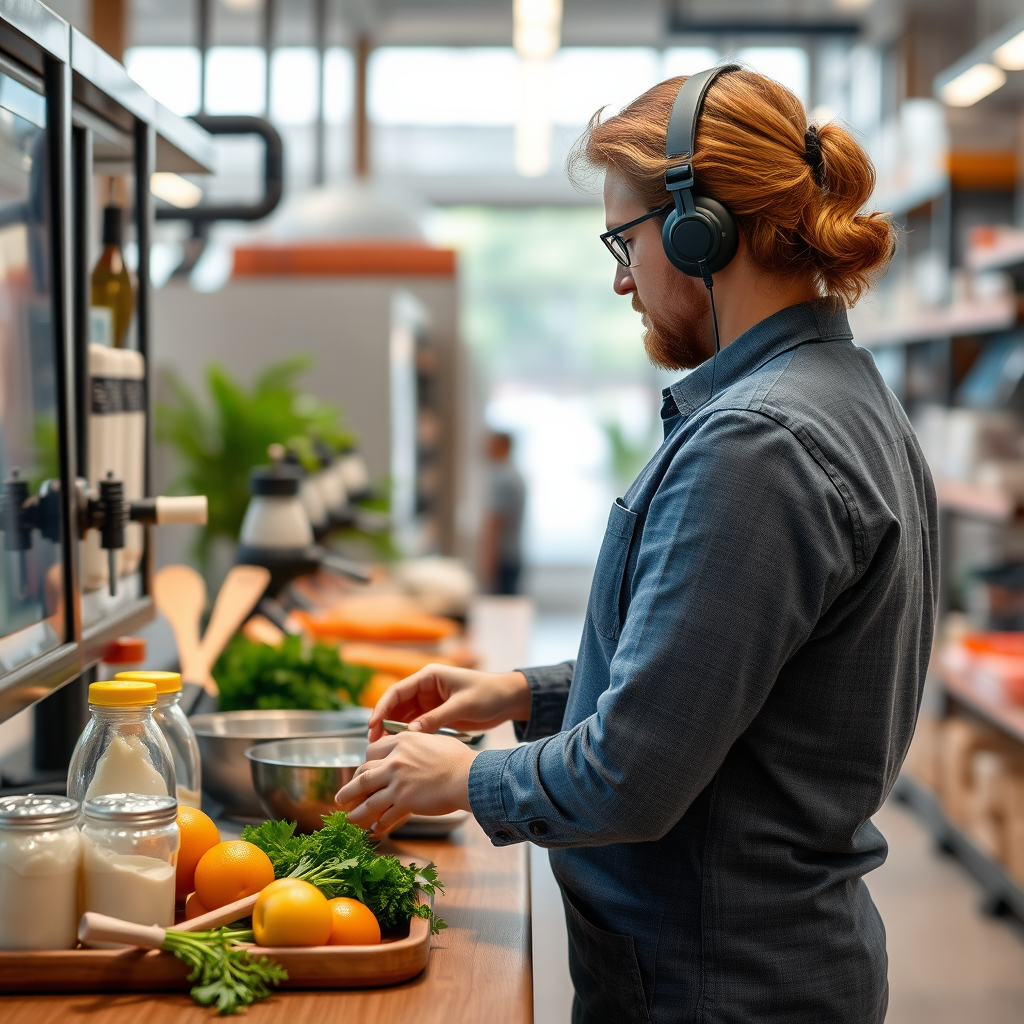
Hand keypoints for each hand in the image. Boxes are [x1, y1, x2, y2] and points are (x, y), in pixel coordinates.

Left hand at [335, 732, 476, 835]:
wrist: (469, 777)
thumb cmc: (457, 759)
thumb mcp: (432, 741)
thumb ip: (415, 744)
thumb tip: (409, 748)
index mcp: (402, 742)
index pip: (372, 752)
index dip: (364, 763)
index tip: (362, 772)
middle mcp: (395, 761)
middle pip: (363, 775)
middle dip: (350, 788)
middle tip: (342, 797)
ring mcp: (398, 782)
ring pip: (367, 798)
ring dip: (356, 810)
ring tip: (348, 817)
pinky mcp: (404, 801)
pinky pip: (385, 815)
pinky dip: (378, 824)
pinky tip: (375, 829)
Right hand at [367, 664, 530, 741]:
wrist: (508, 699)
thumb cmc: (488, 694)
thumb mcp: (462, 705)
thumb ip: (436, 718)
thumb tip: (410, 733)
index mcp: (429, 677)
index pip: (397, 691)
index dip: (381, 708)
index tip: (372, 725)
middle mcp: (425, 688)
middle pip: (396, 706)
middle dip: (383, 723)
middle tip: (373, 744)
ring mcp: (430, 702)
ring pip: (404, 717)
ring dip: (394, 731)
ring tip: (383, 750)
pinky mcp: (436, 715)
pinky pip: (416, 725)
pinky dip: (408, 736)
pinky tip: (402, 749)